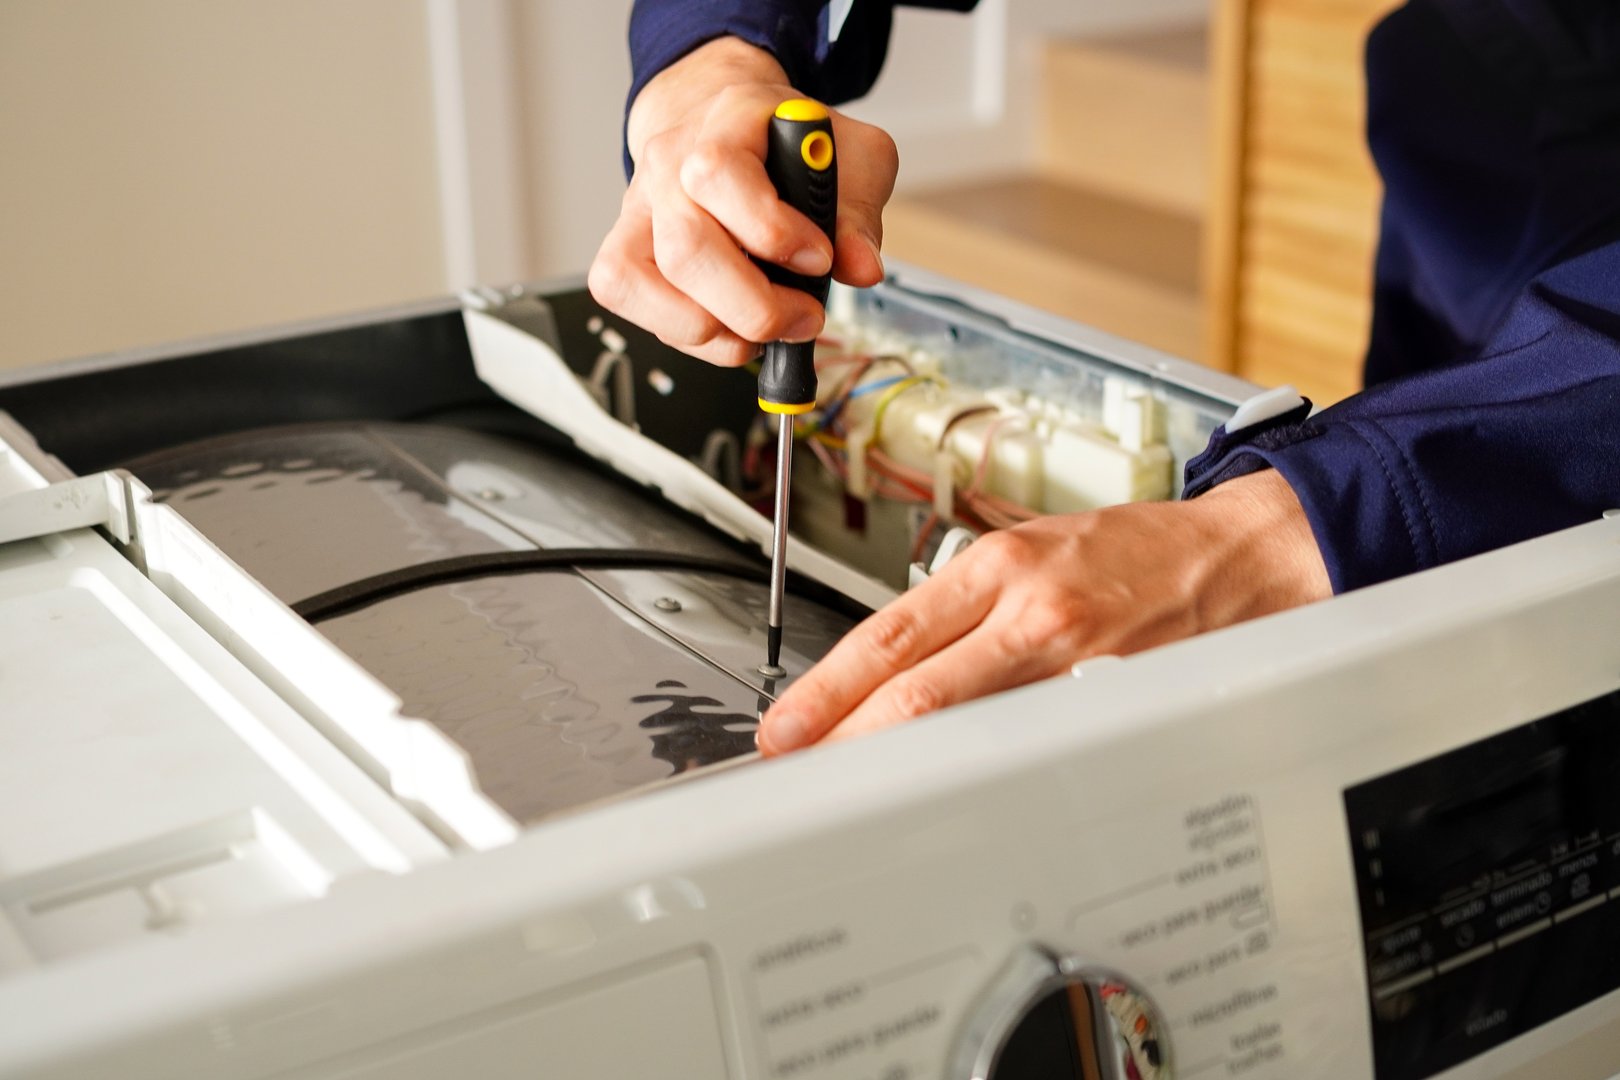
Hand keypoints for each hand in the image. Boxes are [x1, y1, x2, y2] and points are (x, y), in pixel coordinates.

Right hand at [589, 37, 897, 365]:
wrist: (723, 124)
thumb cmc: (788, 143)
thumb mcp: (850, 155)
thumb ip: (858, 211)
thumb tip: (861, 269)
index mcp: (727, 122)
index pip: (718, 174)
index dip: (771, 230)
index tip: (820, 260)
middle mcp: (670, 162)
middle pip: (686, 248)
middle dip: (756, 306)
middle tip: (805, 318)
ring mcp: (640, 208)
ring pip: (646, 281)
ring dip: (719, 330)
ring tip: (770, 329)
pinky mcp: (623, 249)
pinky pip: (626, 297)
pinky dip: (685, 335)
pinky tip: (727, 330)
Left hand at [758, 470, 1331, 753]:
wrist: (1237, 558)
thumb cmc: (1136, 554)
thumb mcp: (1035, 551)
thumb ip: (965, 606)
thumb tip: (893, 670)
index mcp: (1000, 567)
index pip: (888, 636)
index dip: (826, 691)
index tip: (785, 726)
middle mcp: (1030, 611)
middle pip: (912, 689)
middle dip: (842, 739)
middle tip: (796, 771)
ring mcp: (1074, 663)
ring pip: (965, 724)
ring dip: (901, 762)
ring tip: (855, 790)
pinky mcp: (1111, 702)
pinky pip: (1031, 743)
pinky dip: (983, 769)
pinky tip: (955, 790)